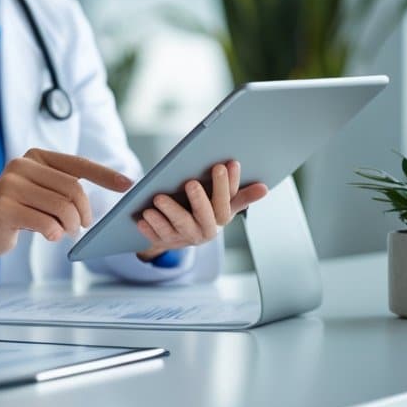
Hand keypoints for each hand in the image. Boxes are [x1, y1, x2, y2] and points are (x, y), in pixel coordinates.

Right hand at [0, 149, 133, 265]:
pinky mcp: (4, 209)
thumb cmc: (19, 209)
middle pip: (72, 189)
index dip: (105, 175)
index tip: (128, 185)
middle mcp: (20, 165)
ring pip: (62, 208)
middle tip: (81, 226)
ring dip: (69, 226)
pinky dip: (54, 234)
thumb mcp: (41, 191)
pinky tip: (48, 235)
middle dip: (83, 212)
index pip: (77, 164)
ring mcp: (9, 186)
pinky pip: (46, 224)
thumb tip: (110, 188)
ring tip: (63, 231)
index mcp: (34, 156)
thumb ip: (65, 187)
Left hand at [135, 160, 268, 259]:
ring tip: (158, 199)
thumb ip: (239, 195)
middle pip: (205, 215)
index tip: (222, 164)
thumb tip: (264, 188)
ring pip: (179, 226)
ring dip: (170, 212)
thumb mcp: (221, 203)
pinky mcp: (165, 242)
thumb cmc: (203, 211)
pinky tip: (142, 217)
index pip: (227, 200)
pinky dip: (150, 228)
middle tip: (190, 183)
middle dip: (199, 199)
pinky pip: (157, 237)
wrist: (177, 236)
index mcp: (221, 218)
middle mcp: (206, 230)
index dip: (225, 184)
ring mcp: (185, 237)